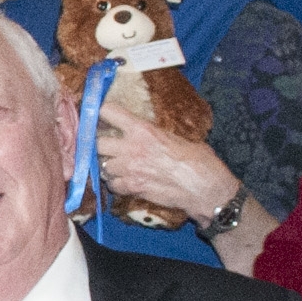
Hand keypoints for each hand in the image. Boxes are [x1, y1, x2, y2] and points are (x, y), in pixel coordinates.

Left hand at [94, 100, 237, 225]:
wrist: (204, 187)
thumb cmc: (198, 160)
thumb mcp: (176, 137)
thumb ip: (154, 135)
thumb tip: (146, 132)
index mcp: (143, 129)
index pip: (109, 112)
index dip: (101, 112)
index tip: (100, 115)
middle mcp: (131, 148)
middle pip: (97, 143)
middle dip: (100, 144)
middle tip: (108, 146)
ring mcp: (129, 170)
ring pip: (103, 166)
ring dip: (108, 165)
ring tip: (119, 166)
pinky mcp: (131, 188)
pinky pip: (112, 185)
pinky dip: (116, 184)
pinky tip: (126, 181)